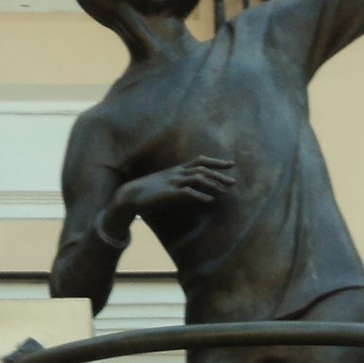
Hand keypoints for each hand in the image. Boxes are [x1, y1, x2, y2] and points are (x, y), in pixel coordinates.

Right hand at [105, 156, 235, 235]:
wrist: (130, 196)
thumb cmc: (147, 193)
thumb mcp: (165, 187)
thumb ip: (179, 188)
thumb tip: (192, 194)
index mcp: (176, 170)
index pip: (200, 161)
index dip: (216, 162)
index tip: (230, 164)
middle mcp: (176, 173)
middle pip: (203, 169)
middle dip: (219, 175)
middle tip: (234, 181)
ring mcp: (173, 182)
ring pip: (198, 179)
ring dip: (213, 185)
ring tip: (226, 192)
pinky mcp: (169, 193)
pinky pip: (188, 193)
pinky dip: (200, 196)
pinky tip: (210, 201)